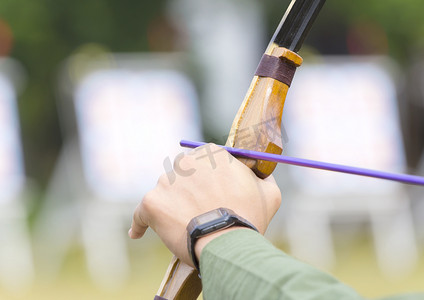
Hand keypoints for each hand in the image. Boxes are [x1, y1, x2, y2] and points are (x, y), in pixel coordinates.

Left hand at [129, 143, 281, 266]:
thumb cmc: (248, 217)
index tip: (210, 192)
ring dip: (170, 204)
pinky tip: (136, 233)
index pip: (205, 160)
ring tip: (181, 226)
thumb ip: (261, 176)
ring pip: (164, 191)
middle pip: (182, 172)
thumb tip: (259, 173)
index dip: (208, 177)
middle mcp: (186, 161)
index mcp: (213, 153)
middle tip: (196, 209)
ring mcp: (166, 181)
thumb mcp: (268, 192)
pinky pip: (141, 213)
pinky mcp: (152, 202)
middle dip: (187, 188)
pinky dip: (141, 223)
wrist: (227, 243)